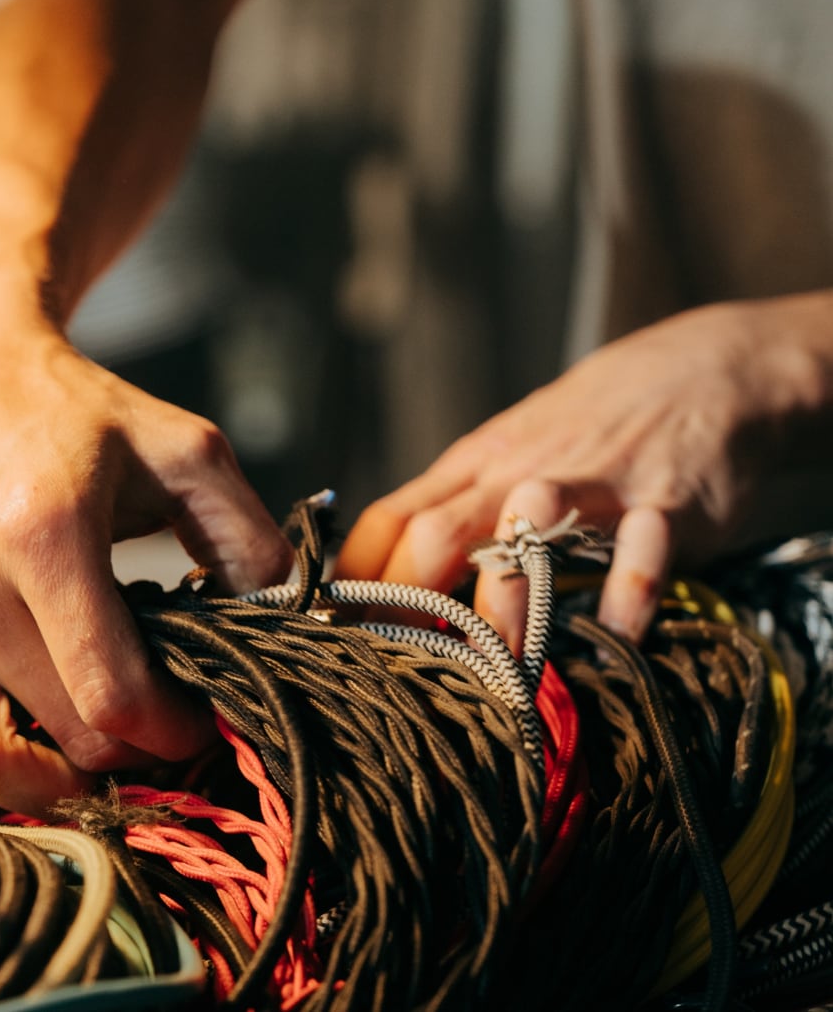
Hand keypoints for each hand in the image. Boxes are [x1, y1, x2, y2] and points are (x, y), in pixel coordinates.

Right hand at [0, 314, 290, 814]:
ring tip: (94, 763)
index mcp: (45, 536)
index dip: (175, 730)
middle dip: (133, 756)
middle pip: (63, 735)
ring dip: (49, 789)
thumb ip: (244, 533)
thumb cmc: (71, 410)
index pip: (113, 693)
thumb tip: (281, 616)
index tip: (202, 720)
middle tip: (165, 731)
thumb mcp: (180, 447)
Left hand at [335, 296, 827, 652]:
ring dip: (506, 599)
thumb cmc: (593, 423)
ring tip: (501, 668)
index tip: (332, 638)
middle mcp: (519, 473)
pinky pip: (642, 551)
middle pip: (437, 533)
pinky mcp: (666, 502)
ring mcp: (592, 484)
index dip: (354, 581)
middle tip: (401, 672)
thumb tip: (389, 573)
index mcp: (475, 464)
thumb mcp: (511, 451)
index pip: (390, 520)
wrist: (709, 368)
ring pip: (527, 529)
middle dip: (407, 603)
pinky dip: (628, 595)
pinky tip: (615, 637)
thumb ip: (459, 506)